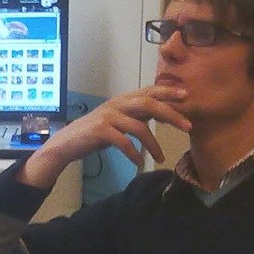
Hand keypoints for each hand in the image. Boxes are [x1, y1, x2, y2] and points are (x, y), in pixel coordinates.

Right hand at [19, 86, 190, 187]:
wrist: (66, 144)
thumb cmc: (94, 133)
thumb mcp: (118, 120)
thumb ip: (137, 115)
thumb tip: (162, 114)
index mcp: (122, 100)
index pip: (148, 91)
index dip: (167, 92)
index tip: (186, 95)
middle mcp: (116, 104)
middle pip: (148, 104)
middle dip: (170, 114)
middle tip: (187, 126)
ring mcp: (108, 117)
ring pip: (139, 126)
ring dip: (153, 143)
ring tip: (161, 156)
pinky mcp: (100, 131)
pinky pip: (124, 142)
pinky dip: (134, 153)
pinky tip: (139, 162)